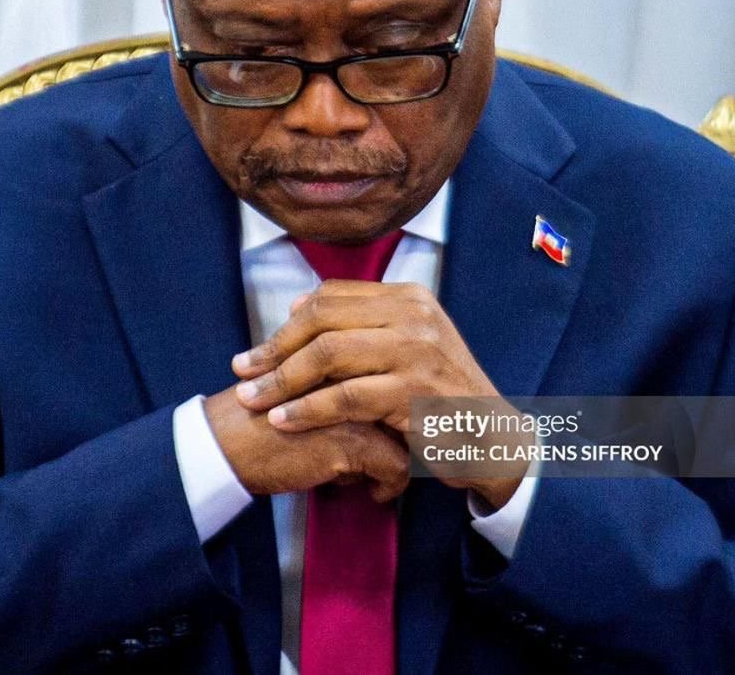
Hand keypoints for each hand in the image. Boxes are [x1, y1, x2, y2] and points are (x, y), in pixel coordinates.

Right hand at [203, 385, 409, 502]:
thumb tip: (381, 410)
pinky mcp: (351, 438)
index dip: (405, 407)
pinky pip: (394, 466)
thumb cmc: (262, 421)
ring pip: (408, 434)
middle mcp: (356, 371)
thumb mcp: (305, 391)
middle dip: (413, 433)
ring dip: (403, 458)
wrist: (226, 446)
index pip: (398, 372)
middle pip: (408, 401)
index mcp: (343, 352)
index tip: (406, 432)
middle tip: (412, 456)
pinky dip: (389, 484)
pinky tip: (374, 494)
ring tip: (388, 476)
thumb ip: (337, 387)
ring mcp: (356, 402)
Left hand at [231, 281, 497, 432]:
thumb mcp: (407, 349)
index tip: (258, 351)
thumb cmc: (439, 398)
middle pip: (322, 320)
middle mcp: (414, 314)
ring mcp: (417, 349)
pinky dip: (306, 409)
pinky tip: (283, 421)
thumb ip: (361, 327)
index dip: (287, 323)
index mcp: (409, 297)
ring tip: (252, 400)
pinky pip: (345, 396)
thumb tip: (297, 305)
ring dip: (282, 380)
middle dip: (275, 349)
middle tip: (243, 373)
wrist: (491, 438)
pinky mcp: (415, 390)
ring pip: (328, 355)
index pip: (331, 297)